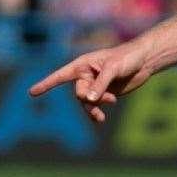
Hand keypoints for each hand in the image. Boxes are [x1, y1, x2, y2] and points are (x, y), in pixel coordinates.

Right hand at [28, 43, 153, 123]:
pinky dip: (96, 113)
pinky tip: (99, 119)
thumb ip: (100, 84)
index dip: (46, 84)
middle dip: (90, 99)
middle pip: (78, 93)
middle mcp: (85, 76)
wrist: (145, 61)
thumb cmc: (127, 57)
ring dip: (93, 109)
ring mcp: (95, 86)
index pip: (60, 76)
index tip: (31, 93)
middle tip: (109, 98)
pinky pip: (95, 106)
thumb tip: (87, 100)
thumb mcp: (113, 69)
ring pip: (86, 103)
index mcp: (82, 65)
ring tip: (102, 116)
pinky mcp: (105, 94)